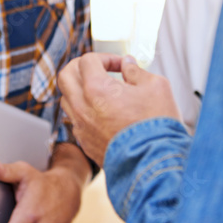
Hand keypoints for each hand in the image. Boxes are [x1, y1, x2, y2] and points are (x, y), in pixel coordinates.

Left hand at [59, 53, 179, 165]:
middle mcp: (82, 106)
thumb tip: (126, 64)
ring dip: (80, 89)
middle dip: (81, 67)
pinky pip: (75, 119)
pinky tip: (103, 112)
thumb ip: (136, 70)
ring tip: (101, 91)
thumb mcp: (156, 86)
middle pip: (65, 75)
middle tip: (99, 69)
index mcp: (96, 88)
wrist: (154, 164)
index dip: (106, 57)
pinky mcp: (85, 143)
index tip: (120, 66)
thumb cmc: (156, 126)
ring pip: (66, 98)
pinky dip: (84, 110)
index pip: (88, 60)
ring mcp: (81, 126)